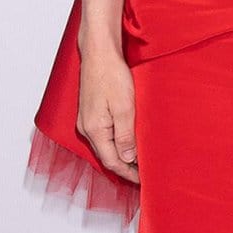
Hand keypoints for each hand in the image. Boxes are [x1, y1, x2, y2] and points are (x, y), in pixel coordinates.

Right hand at [78, 44, 140, 182]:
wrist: (99, 52)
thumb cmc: (111, 74)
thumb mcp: (124, 108)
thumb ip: (125, 136)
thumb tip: (127, 159)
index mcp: (94, 130)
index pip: (112, 162)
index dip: (128, 174)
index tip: (144, 180)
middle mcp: (87, 128)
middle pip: (107, 157)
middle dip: (126, 168)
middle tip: (145, 174)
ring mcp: (87, 121)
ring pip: (106, 147)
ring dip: (122, 155)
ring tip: (140, 161)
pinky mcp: (91, 113)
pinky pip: (104, 136)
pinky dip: (117, 143)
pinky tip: (129, 142)